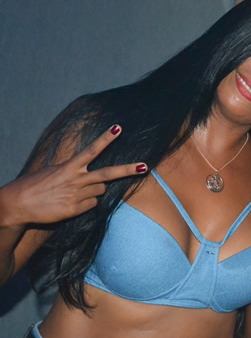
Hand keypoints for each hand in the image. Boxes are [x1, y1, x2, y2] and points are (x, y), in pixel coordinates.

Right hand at [2, 125, 146, 226]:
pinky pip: (92, 205)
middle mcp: (76, 180)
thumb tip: (87, 174)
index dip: (106, 139)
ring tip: (75, 192)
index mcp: (69, 167)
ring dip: (94, 191)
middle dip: (128, 170)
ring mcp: (77, 195)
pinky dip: (86, 204)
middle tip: (144, 166)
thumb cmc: (35, 186)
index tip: (119, 128)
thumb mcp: (53, 171)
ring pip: (100, 191)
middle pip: (108, 174)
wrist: (18, 205)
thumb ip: (72, 170)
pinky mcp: (74, 209)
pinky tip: (71, 203)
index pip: (92, 150)